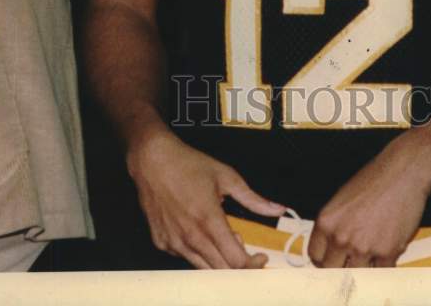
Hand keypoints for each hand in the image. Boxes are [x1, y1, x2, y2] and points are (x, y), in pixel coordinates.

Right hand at [127, 127, 285, 268]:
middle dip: (239, 264)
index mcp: (209, 220)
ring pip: (203, 268)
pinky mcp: (162, 243)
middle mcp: (190, 236)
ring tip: (224, 236)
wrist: (153, 160)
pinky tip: (203, 233)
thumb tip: (278, 209)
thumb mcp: (227, 176)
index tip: (261, 256)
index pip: (236, 261)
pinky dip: (199, 252)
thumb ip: (253, 199)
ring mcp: (173, 242)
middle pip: (221, 269)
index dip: (253, 263)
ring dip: (219, 260)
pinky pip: (185, 257)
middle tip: (246, 248)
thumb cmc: (189, 164)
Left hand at [308, 138, 430, 267]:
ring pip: (357, 275)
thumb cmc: (375, 179)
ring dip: (364, 267)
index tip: (334, 258)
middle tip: (353, 259)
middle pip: (332, 271)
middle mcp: (341, 237)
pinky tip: (388, 250)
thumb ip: (335, 225)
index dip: (325, 258)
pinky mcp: (387, 252)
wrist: (404, 171)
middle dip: (342, 267)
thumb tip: (332, 248)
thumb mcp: (343, 198)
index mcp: (326, 221)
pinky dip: (385, 265)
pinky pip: (382, 272)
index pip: (315, 256)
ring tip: (372, 253)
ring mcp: (364, 247)